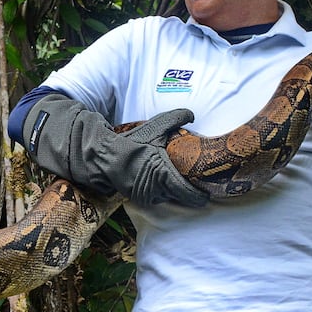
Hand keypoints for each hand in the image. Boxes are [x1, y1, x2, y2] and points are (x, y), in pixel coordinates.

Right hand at [22, 94, 206, 206]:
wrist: (104, 156)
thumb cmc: (133, 143)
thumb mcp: (155, 128)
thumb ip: (176, 118)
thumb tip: (192, 114)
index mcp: (165, 175)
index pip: (189, 194)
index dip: (200, 196)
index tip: (207, 193)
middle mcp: (157, 190)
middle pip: (180, 196)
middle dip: (187, 191)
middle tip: (194, 182)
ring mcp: (146, 195)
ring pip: (167, 196)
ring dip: (172, 190)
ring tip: (176, 179)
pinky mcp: (138, 197)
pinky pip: (155, 196)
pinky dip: (160, 190)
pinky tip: (160, 180)